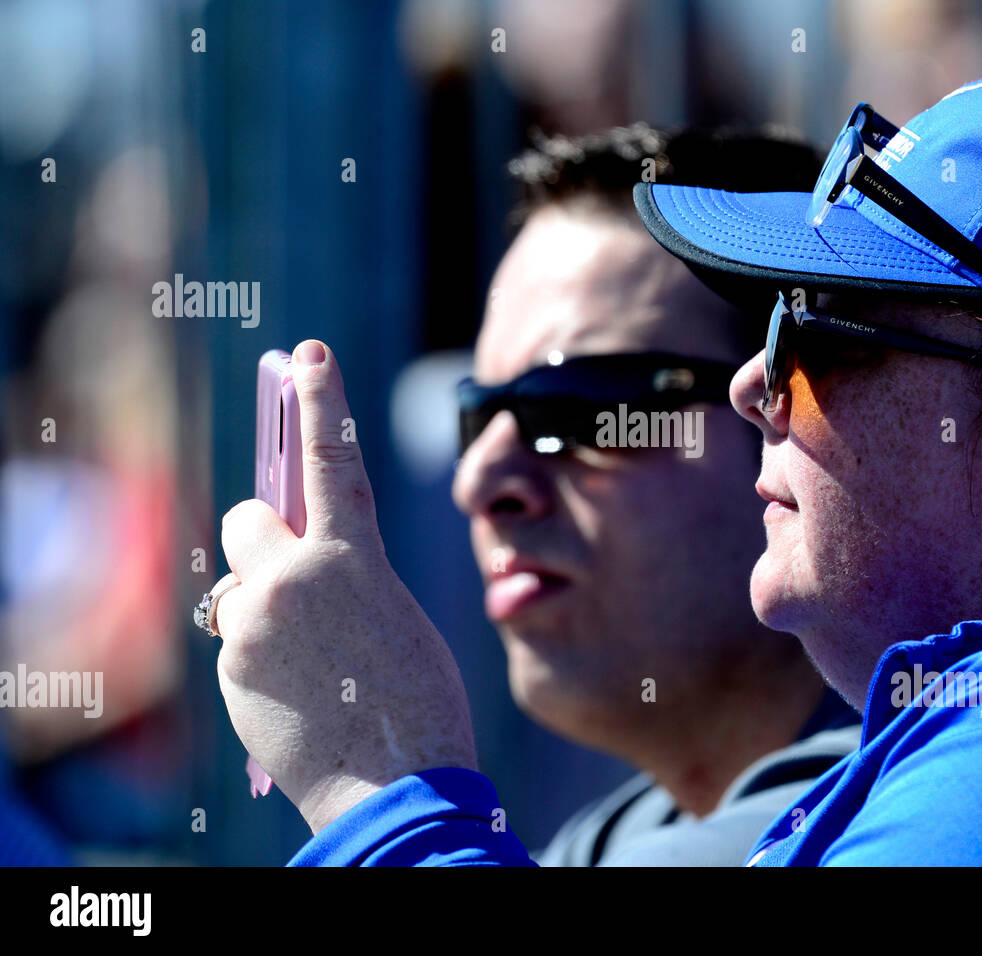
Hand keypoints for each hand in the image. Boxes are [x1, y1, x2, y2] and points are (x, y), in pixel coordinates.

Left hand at [213, 340, 475, 832]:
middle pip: (249, 518)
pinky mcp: (233, 664)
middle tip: (293, 579)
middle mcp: (295, 577)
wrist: (394, 783)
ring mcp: (257, 622)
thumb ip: (344, 574)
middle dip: (265, 539)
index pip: (332, 459)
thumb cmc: (414, 701)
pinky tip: (299, 692)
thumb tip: (297, 564)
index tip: (309, 352)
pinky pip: (237, 637)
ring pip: (238, 582)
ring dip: (263, 602)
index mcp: (355, 559)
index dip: (322, 400)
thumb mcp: (391, 615)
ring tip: (310, 657)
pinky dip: (261, 655)